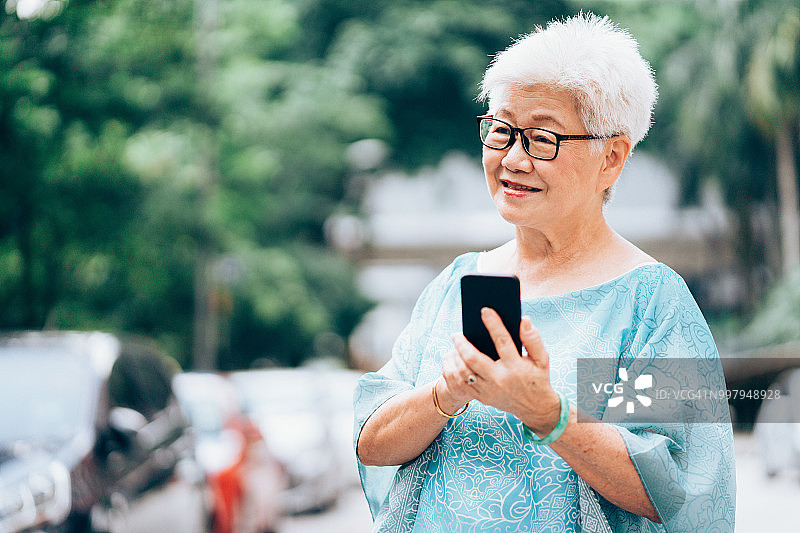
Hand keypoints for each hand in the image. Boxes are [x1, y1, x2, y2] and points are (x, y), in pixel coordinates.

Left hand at [451, 308, 559, 431]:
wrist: (535, 408)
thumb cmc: (538, 378)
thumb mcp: (542, 359)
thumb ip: (533, 339)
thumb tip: (523, 320)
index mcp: (515, 367)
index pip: (502, 341)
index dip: (493, 324)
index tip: (484, 311)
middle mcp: (500, 379)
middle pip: (473, 359)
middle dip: (462, 344)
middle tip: (456, 334)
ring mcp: (489, 390)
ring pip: (464, 372)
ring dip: (456, 357)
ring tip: (455, 346)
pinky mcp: (482, 397)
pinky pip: (463, 384)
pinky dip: (457, 371)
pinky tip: (457, 360)